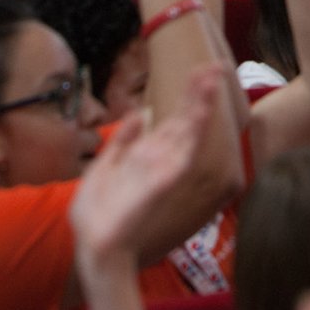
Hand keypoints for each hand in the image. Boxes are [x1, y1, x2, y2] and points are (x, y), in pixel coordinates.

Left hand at [73, 64, 220, 264]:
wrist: (93, 245)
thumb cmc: (97, 213)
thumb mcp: (103, 168)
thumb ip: (121, 142)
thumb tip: (136, 115)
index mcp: (146, 154)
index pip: (172, 118)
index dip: (187, 95)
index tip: (199, 71)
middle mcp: (160, 158)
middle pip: (185, 119)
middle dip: (199, 92)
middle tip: (216, 65)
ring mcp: (164, 169)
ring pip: (189, 131)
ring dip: (201, 105)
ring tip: (212, 79)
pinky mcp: (164, 182)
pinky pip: (184, 155)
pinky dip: (194, 134)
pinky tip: (202, 115)